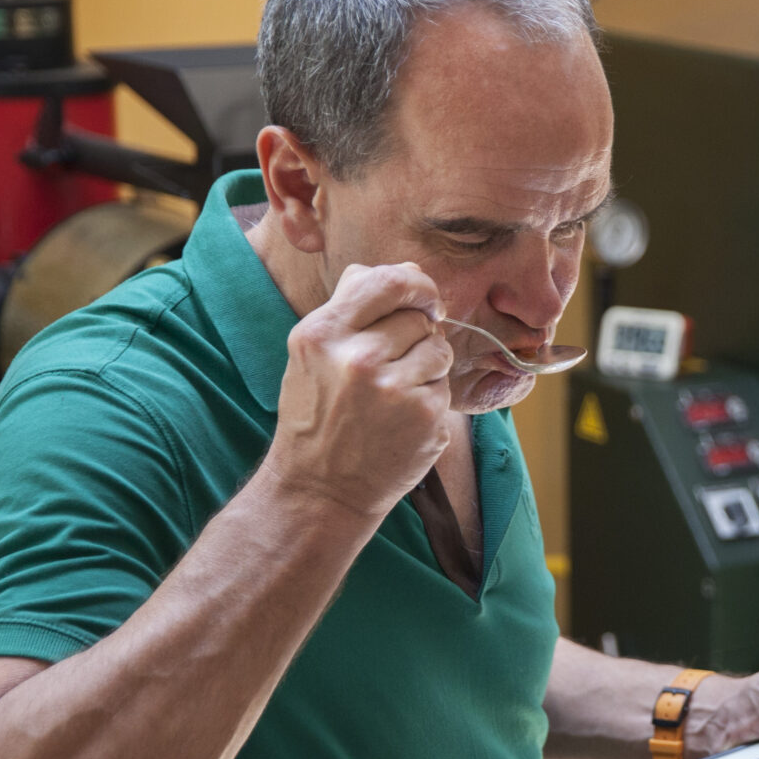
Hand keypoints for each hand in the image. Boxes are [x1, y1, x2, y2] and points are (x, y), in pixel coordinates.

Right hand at [268, 262, 452, 516]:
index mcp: (323, 334)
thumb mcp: (314, 353)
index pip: (388, 282)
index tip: (426, 299)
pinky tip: (402, 419)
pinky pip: (444, 384)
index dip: (417, 285)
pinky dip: (431, 398)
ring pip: (438, 348)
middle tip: (389, 370)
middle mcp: (358, 359)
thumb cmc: (319, 415)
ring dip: (426, 366)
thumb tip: (410, 270)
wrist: (321, 488)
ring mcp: (395, 390)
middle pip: (418, 318)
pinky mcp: (426, 417)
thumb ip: (355, 306)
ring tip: (394, 395)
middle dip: (414, 337)